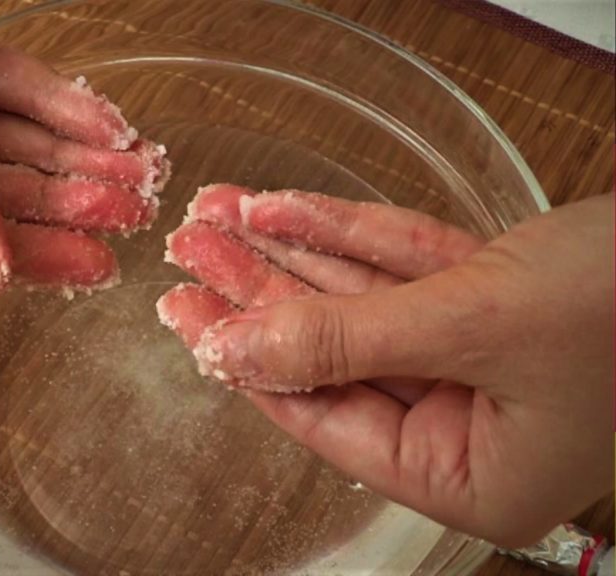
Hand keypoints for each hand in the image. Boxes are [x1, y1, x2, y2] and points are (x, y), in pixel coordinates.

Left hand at [158, 184, 613, 546]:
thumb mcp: (470, 324)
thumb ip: (346, 339)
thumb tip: (234, 353)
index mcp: (471, 473)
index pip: (329, 421)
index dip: (252, 365)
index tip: (189, 319)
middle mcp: (471, 423)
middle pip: (336, 353)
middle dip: (262, 294)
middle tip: (192, 253)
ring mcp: (483, 356)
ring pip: (362, 301)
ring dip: (291, 253)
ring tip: (218, 216)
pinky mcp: (495, 296)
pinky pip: (404, 265)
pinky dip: (347, 232)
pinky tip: (279, 206)